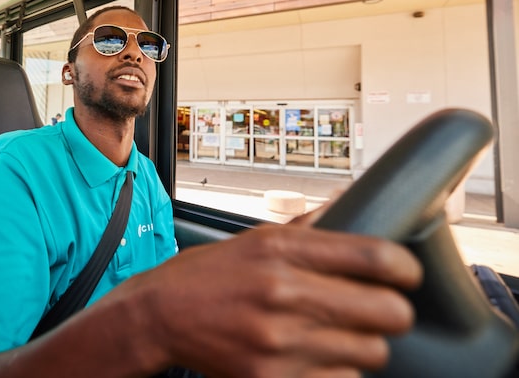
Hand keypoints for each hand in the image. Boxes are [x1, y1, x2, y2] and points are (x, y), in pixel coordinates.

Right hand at [134, 222, 421, 377]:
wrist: (158, 316)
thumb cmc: (206, 276)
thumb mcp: (255, 240)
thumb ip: (308, 229)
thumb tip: (349, 204)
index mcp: (282, 250)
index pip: (376, 257)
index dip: (406, 269)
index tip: (405, 275)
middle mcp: (284, 293)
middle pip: (389, 312)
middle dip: (392, 311)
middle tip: (378, 310)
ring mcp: (280, 340)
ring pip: (372, 352)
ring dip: (363, 344)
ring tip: (338, 335)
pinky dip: (336, 371)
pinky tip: (315, 357)